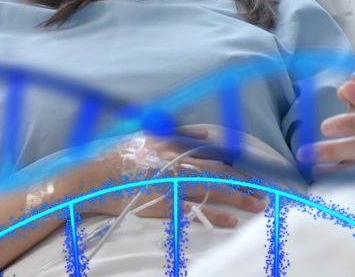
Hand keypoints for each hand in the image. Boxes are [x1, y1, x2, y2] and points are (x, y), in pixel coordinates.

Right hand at [52, 133, 266, 227]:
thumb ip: (176, 132)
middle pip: (219, 174)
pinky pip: (193, 212)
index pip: (215, 155)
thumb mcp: (146, 134)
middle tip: (265, 192)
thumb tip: (205, 132)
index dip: (238, 164)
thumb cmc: (117, 155)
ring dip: (237, 199)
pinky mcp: (161, 205)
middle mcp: (176, 164)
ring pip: (212, 192)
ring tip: (257, 206)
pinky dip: (213, 216)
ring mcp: (170, 185)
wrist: (90, 178)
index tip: (256, 171)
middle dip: (245, 183)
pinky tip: (231, 222)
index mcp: (174, 147)